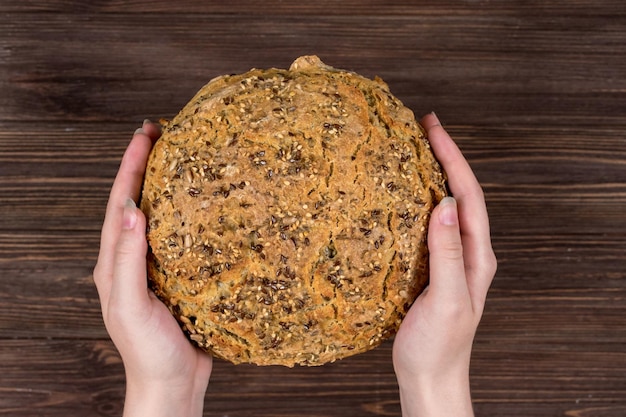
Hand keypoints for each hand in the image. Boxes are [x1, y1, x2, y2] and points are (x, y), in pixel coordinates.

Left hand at [93, 121, 212, 416]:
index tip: (145, 134)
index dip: (131, 165)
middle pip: (138, 201)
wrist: (172, 384)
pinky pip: (184, 236)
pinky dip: (191, 213)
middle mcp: (133, 259)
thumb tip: (131, 209)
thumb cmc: (148, 351)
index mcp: (115, 262)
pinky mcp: (181, 277)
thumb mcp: (131, 306)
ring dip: (168, 185)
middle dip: (146, 165)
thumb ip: (127, 259)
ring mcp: (157, 267)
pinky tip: (207, 205)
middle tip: (162, 133)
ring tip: (183, 158)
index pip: (120, 202)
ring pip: (162, 216)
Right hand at [392, 113, 496, 416]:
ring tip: (415, 150)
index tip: (433, 128)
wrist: (430, 378)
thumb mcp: (446, 300)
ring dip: (435, 175)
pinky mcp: (432, 268)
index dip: (453, 158)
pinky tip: (403, 195)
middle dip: (446, 157)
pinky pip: (429, 224)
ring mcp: (451, 259)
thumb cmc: (439, 346)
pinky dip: (419, 200)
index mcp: (477, 256)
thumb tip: (446, 204)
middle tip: (424, 127)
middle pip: (462, 194)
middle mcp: (468, 252)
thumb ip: (447, 254)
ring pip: (447, 206)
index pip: (469, 196)